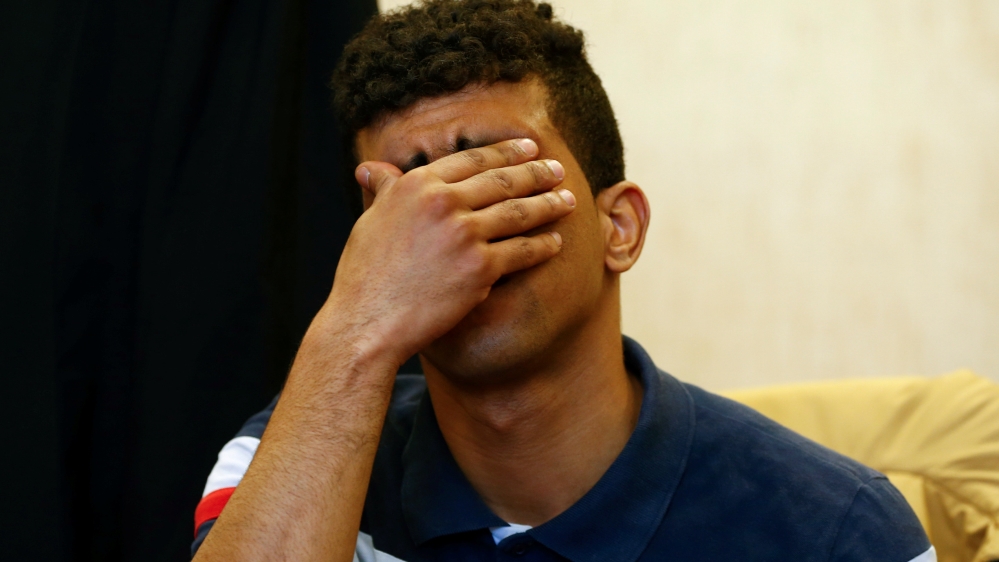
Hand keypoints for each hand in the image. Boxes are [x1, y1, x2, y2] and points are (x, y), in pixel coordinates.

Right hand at [320, 138, 575, 367]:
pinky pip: (521, 252)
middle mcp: (443, 202)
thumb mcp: (369, 219)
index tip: (528, 148)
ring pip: (518, 213)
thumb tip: (371, 167)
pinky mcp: (480, 268)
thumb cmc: (364, 274)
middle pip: (502, 181)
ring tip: (567, 200)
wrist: (367, 321)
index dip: (506, 152)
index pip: (472, 160)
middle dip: (536, 173)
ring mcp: (464, 234)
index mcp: (417, 185)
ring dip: (548, 205)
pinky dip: (542, 246)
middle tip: (557, 170)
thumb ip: (383, 190)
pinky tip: (555, 243)